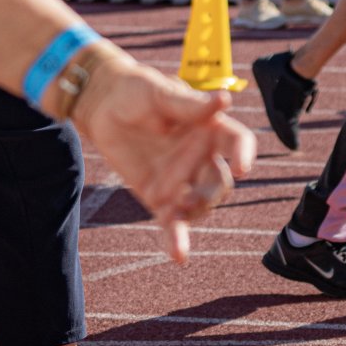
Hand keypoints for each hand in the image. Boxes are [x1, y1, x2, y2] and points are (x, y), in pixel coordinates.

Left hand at [73, 60, 256, 263]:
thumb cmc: (136, 89)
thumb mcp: (159, 92)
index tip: (242, 166)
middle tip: (191, 197)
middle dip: (212, 193)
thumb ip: (189, 104)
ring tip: (176, 212)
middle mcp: (201, 156)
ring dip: (195, 212)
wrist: (101, 106)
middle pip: (221, 182)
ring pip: (201, 205)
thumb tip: (225, 100)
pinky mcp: (159, 199)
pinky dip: (178, 240)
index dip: (244, 154)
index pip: (237, 142)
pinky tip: (179, 256)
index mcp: (209, 127)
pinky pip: (173, 223)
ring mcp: (181, 180)